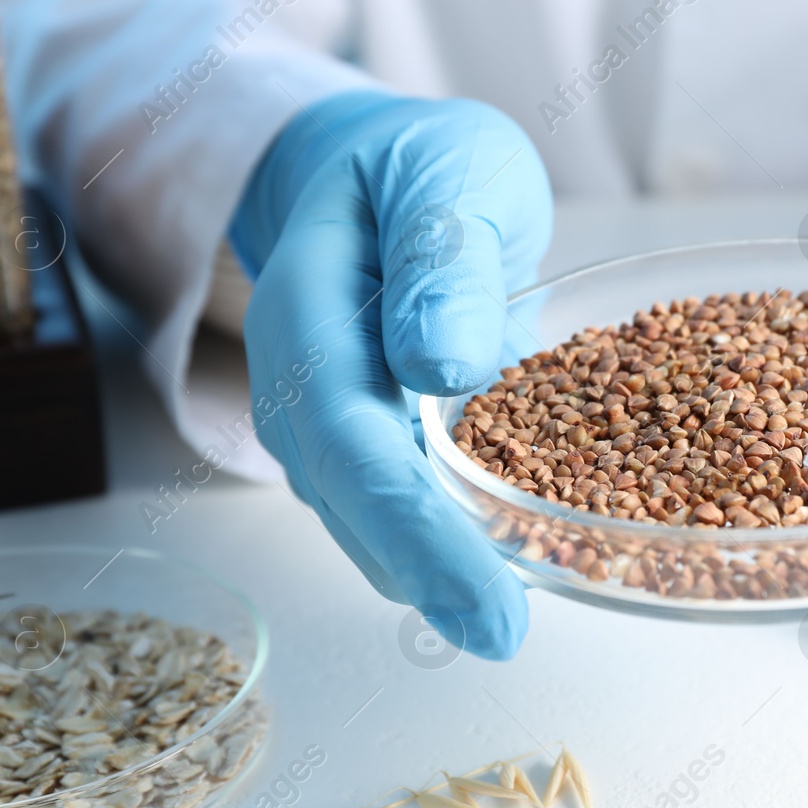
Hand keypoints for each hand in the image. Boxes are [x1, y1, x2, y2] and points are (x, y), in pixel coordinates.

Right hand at [232, 91, 551, 658]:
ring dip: (430, 575)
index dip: (410, 525)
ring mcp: (330, 423)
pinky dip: (447, 543)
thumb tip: (442, 366)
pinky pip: (401, 505)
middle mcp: (301, 385)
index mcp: (306, 312)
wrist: (375, 176)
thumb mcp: (452, 173)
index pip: (349, 437)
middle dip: (423, 576)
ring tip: (501, 626)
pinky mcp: (373, 444)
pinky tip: (507, 570)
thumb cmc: (419, 169)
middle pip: (350, 500)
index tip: (482, 594)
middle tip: (501, 638)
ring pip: (367, 520)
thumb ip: (445, 258)